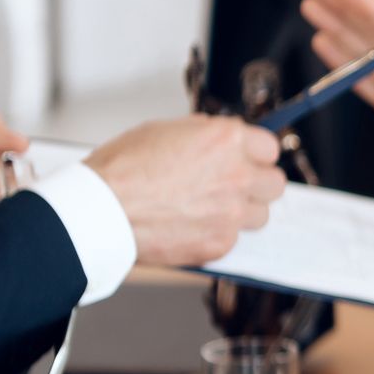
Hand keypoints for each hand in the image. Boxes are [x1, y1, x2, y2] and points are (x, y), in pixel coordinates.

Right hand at [86, 116, 285, 265]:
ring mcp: (232, 213)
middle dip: (256, 184)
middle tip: (232, 185)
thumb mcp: (164, 131)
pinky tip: (189, 225)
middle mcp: (237, 176)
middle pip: (274, 184)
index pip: (269, 148)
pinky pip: (232, 238)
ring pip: (259, 215)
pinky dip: (216, 233)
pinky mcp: (220, 243)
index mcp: (227, 141)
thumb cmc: (121, 169)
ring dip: (240, 211)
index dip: (255, 154)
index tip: (246, 159)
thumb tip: (223, 138)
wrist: (99, 211)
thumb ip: (205, 134)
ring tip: (207, 207)